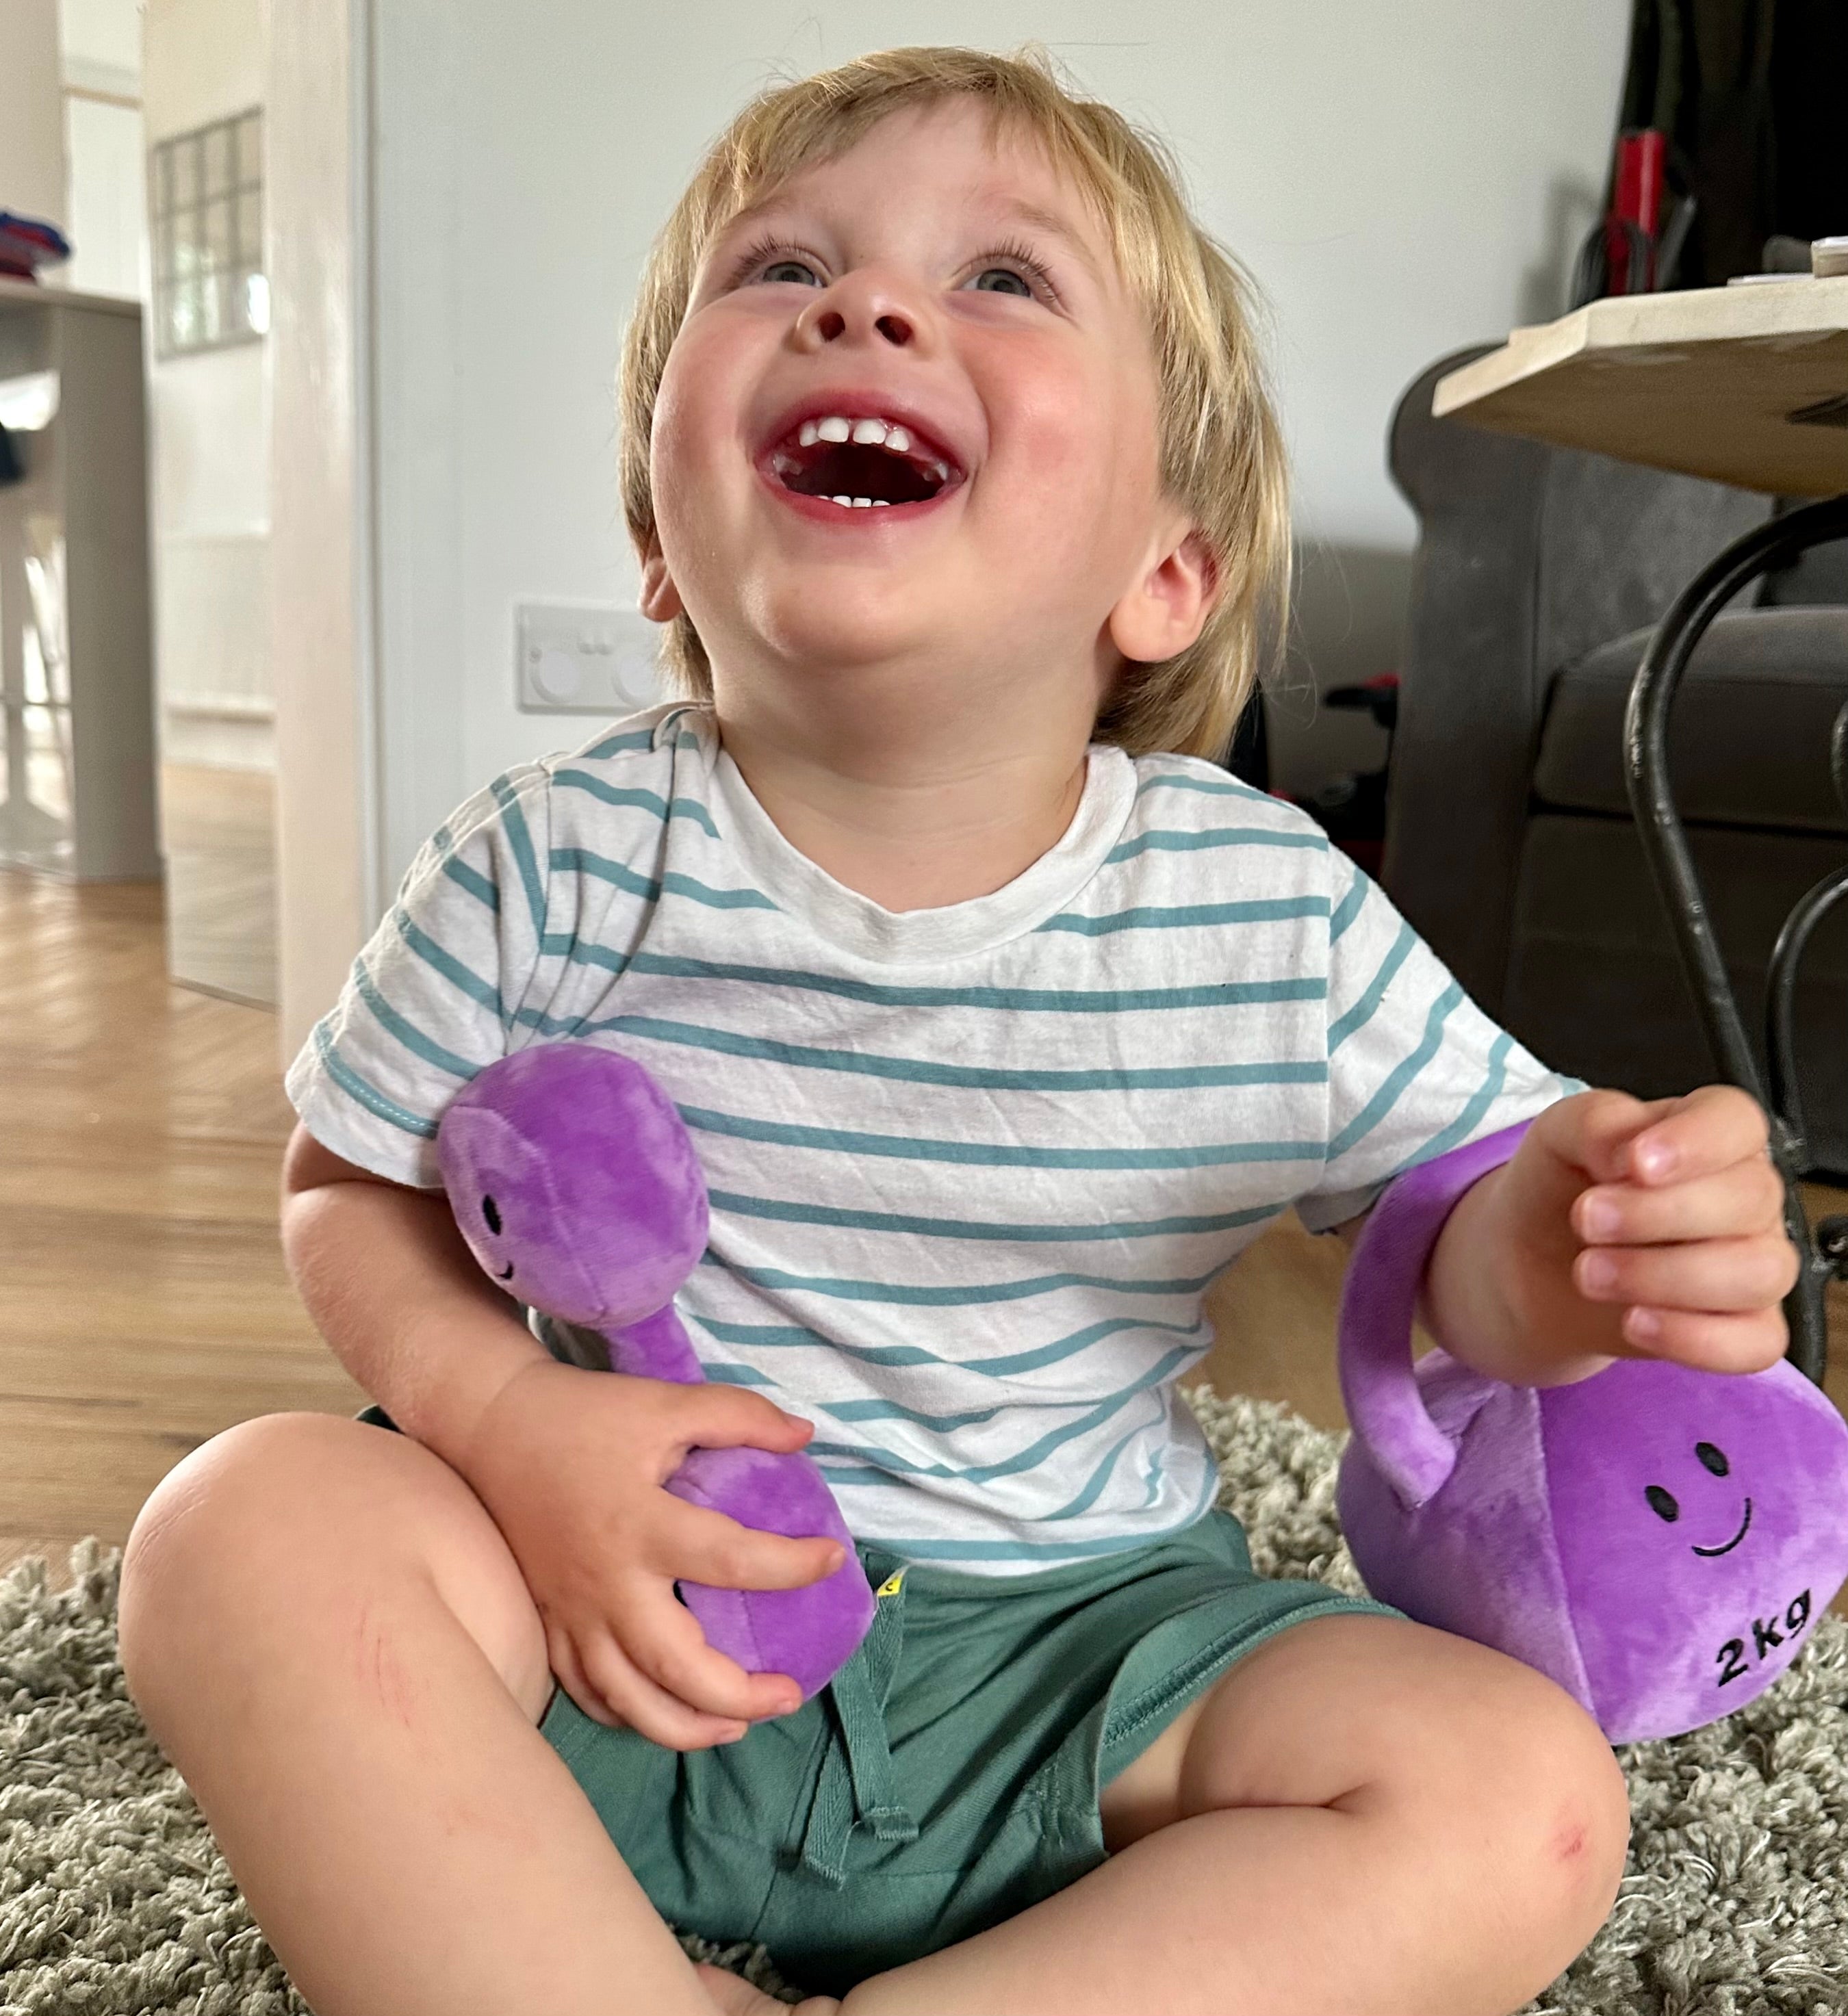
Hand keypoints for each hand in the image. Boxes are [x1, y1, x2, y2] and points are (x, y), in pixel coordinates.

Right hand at [455, 1357, 846, 1749]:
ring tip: (736, 1727)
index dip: (790, 1567)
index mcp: (641, 1523)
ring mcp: (572, 1612)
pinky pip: (586, 1692)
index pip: (730, 1560)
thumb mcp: (665, 1402)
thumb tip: (805, 1436)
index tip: (831, 1560)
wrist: (490, 1428)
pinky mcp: (548, 1623)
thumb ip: (738, 1416)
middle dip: (737, 1696)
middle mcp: (607, 1582)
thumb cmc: (584, 1415)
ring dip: (686, 1726)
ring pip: (628, 1699)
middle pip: (675, 1665)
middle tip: (790, 1693)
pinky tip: (665, 1714)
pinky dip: (628, 1715)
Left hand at [1475, 1085, 1796, 1379]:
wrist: (1531, 1264)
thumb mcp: (1558, 1137)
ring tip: (1589, 1273)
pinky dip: (1694, 1337)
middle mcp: (1746, 1196)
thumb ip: (1595, 1123)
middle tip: (1585, 1221)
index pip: (1739, 1122)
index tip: (1635, 1164)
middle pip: (1749, 1199)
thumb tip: (1629, 1149)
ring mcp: (1753, 1264)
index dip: (1696, 1142)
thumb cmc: (1560, 1187)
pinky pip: (1756, 1341)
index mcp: (1710, 1134)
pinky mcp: (1745, 1327)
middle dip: (1658, 1215)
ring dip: (1666, 1276)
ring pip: (1758, 1272)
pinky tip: (1633, 1322)